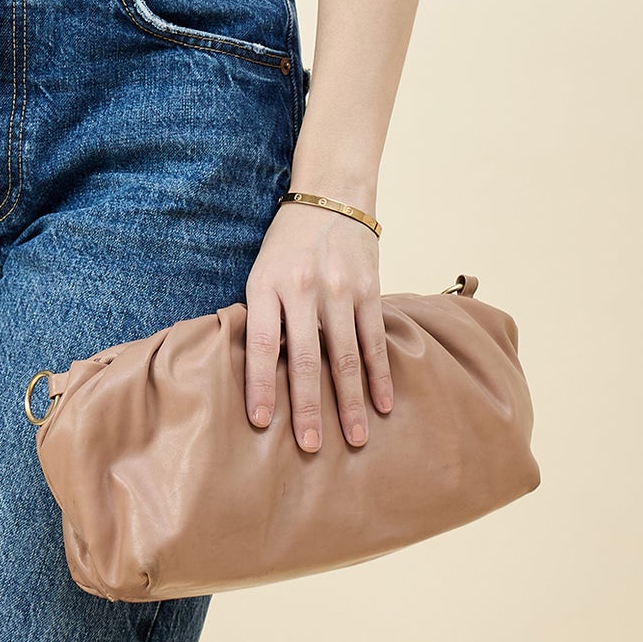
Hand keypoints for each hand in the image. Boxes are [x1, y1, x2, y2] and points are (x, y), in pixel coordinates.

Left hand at [242, 194, 393, 451]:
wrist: (332, 194)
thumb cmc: (288, 242)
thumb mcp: (263, 271)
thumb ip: (265, 315)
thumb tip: (264, 375)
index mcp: (268, 285)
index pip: (264, 344)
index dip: (261, 385)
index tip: (260, 422)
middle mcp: (304, 288)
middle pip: (307, 358)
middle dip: (308, 407)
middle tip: (309, 447)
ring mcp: (340, 289)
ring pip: (346, 356)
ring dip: (350, 401)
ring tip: (354, 438)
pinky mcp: (369, 288)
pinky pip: (374, 339)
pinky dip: (379, 374)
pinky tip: (382, 404)